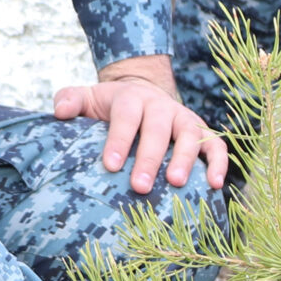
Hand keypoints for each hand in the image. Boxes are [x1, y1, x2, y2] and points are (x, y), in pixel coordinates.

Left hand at [51, 54, 227, 192]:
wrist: (144, 93)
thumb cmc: (112, 106)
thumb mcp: (88, 98)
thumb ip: (70, 100)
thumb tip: (60, 112)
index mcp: (132, 98)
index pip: (127, 117)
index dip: (120, 139)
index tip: (111, 165)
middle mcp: (162, 106)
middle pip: (159, 130)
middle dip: (149, 158)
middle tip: (140, 187)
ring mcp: (185, 119)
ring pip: (191, 136)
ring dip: (186, 160)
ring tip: (175, 184)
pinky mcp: (202, 132)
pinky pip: (216, 145)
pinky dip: (219, 163)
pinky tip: (215, 185)